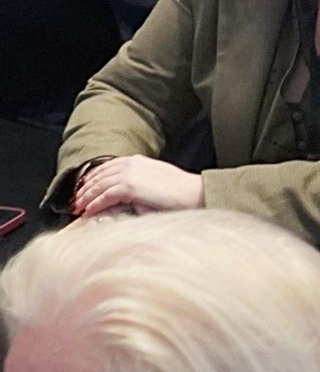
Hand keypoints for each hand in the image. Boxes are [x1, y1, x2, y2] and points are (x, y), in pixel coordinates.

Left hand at [73, 156, 203, 215]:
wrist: (192, 192)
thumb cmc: (178, 191)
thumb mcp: (155, 180)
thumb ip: (138, 182)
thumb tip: (123, 194)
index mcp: (137, 160)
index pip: (107, 167)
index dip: (93, 178)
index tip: (84, 188)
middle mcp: (131, 164)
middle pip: (99, 175)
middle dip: (85, 188)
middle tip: (76, 200)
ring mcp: (130, 174)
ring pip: (99, 185)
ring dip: (87, 197)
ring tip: (78, 208)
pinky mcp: (130, 186)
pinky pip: (105, 196)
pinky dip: (95, 204)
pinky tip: (89, 211)